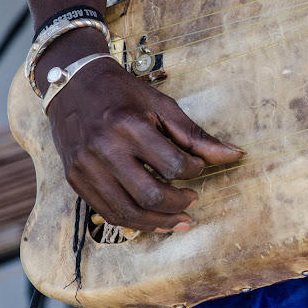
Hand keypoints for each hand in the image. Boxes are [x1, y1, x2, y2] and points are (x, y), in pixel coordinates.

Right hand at [36, 29, 244, 232]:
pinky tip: (153, 221)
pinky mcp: (75, 179)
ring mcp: (85, 167)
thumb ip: (195, 136)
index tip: (197, 167)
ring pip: (127, 212)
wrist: (72, 84)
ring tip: (179, 220)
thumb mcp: (161, 105)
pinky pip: (107, 213)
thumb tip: (235, 155)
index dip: (193, 171)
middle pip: (149, 195)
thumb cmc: (122, 93)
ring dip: (159, 223)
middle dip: (178, 204)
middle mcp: (104, 148)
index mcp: (128, 124)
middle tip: (193, 200)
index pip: (171, 165)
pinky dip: (134, 222)